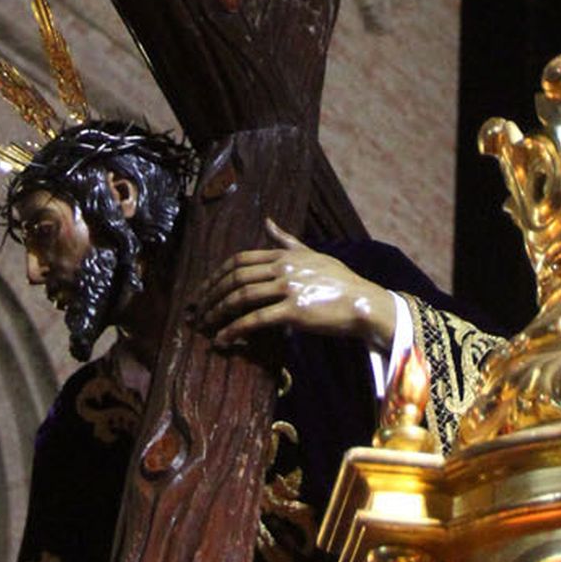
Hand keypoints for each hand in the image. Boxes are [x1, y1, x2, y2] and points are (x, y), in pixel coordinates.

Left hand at [195, 221, 396, 353]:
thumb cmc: (339, 280)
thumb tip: (267, 221)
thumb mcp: (312, 253)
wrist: (363, 302)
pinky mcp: (295, 311)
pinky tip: (222, 340)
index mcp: (285, 255)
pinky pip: (255, 320)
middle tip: (197, 311)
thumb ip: (286, 240)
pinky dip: (234, 330)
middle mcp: (284, 268)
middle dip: (211, 294)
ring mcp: (289, 288)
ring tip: (205, 326)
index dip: (216, 275)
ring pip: (241, 297)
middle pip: (235, 277)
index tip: (203, 290)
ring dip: (217, 312)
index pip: (239, 260)